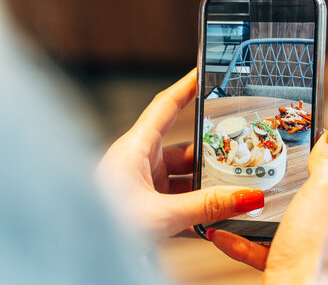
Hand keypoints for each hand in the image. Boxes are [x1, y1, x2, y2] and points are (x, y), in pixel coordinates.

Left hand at [95, 69, 263, 241]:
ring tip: (234, 194)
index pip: (166, 107)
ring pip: (184, 179)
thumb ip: (207, 206)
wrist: (79, 258)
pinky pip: (178, 203)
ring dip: (207, 190)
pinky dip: (197, 211)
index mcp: (134, 149)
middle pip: (185, 149)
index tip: (206, 73)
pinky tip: (216, 220)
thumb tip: (246, 196)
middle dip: (212, 156)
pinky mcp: (146, 208)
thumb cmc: (100, 228)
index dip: (187, 87)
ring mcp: (142, 186)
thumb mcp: (160, 215)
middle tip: (241, 156)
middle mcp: (139, 163)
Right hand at [207, 124, 327, 283]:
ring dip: (262, 208)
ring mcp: (318, 248)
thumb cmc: (317, 251)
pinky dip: (245, 239)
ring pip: (288, 217)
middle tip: (270, 156)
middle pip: (316, 190)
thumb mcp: (327, 192)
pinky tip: (223, 232)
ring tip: (241, 192)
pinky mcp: (293, 264)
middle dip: (290, 176)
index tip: (307, 127)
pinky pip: (266, 245)